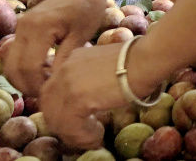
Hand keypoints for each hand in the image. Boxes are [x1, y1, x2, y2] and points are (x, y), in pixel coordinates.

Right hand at [4, 0, 108, 96]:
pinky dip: (22, 67)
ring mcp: (20, 27)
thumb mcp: (83, 34)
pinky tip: (41, 72)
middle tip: (46, 94)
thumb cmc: (88, 7)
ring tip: (43, 85)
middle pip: (14, 67)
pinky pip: (14, 54)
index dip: (37, 84)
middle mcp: (24, 27)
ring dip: (22, 78)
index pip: (29, 66)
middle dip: (27, 85)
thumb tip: (53, 83)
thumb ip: (65, 57)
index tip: (51, 93)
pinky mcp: (21, 28)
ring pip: (9, 63)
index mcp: (40, 27)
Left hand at [39, 39, 167, 148]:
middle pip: (48, 105)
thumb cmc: (137, 60)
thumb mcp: (105, 64)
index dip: (60, 109)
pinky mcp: (77, 99)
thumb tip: (91, 98)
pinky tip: (97, 135)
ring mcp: (68, 84)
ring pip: (57, 120)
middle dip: (62, 123)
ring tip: (92, 137)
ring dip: (73, 134)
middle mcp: (64, 70)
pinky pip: (70, 127)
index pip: (52, 90)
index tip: (77, 120)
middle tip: (81, 133)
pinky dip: (83, 137)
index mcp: (71, 59)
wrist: (146, 59)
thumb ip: (92, 77)